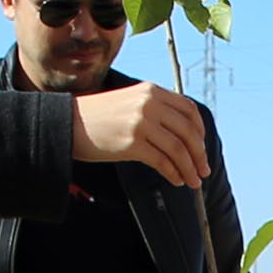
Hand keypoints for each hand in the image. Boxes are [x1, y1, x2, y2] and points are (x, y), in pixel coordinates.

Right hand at [70, 82, 212, 187]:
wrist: (68, 123)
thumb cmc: (99, 117)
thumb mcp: (130, 102)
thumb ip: (155, 109)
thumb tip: (183, 135)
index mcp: (151, 91)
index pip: (188, 110)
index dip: (200, 131)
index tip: (201, 147)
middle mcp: (148, 104)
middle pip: (187, 131)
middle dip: (199, 154)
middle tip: (204, 170)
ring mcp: (140, 123)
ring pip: (178, 149)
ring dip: (189, 168)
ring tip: (193, 181)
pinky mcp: (131, 143)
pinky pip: (162, 161)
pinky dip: (173, 173)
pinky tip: (176, 180)